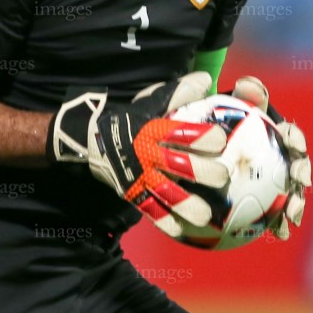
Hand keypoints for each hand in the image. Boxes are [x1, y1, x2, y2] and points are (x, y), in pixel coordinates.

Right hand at [49, 71, 228, 236]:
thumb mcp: (150, 100)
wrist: (89, 138)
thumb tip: (206, 80)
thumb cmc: (130, 117)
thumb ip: (178, 93)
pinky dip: (164, 221)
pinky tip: (182, 231)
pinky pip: (149, 210)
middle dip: (202, 172)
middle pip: (178, 165)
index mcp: (154, 129)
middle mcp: (147, 154)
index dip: (202, 136)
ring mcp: (139, 176)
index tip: (221, 139)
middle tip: (223, 177)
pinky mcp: (132, 192)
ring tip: (206, 216)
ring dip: (186, 205)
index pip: (180, 132)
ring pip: (166, 193)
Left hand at [231, 75, 310, 239]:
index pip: (291, 135)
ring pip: (292, 192)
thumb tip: (249, 84)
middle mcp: (282, 158)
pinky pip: (274, 212)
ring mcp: (277, 181)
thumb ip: (242, 94)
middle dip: (303, 175)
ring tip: (292, 217)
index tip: (295, 147)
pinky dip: (279, 222)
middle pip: (298, 165)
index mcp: (277, 135)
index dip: (297, 141)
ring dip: (296, 203)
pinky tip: (277, 234)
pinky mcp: (268, 201)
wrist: (209, 149)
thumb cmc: (221, 124)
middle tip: (300, 182)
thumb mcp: (227, 105)